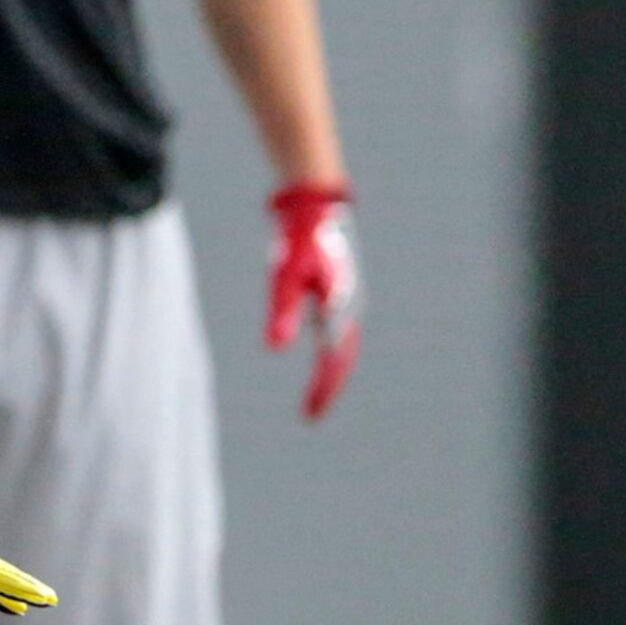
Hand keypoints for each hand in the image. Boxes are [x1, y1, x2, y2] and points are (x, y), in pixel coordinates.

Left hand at [267, 181, 360, 420]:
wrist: (316, 210)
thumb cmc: (299, 242)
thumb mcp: (284, 278)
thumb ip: (282, 312)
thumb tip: (276, 348)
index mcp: (339, 308)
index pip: (334, 360)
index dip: (323, 388)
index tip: (310, 414)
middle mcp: (349, 307)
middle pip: (342, 357)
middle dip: (328, 386)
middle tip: (312, 415)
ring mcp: (347, 300)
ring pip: (343, 345)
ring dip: (332, 372)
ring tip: (317, 396)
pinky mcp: (339, 292)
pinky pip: (339, 331)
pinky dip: (332, 352)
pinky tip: (322, 360)